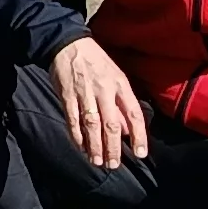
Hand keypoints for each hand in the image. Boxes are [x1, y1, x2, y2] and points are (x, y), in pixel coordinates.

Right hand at [49, 34, 151, 168]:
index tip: (140, 153)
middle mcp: (104, 91)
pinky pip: (73, 119)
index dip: (138, 135)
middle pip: (111, 124)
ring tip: (97, 161)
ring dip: (95, 145)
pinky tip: (80, 146)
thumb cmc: (96, 62)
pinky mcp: (67, 96)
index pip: (133, 114)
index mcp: (120, 85)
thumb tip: (127, 130)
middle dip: (113, 147)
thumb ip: (122, 103)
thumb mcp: (116, 77)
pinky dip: (76, 135)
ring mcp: (85, 94)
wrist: (68, 44)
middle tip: (113, 164)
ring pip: (92, 124)